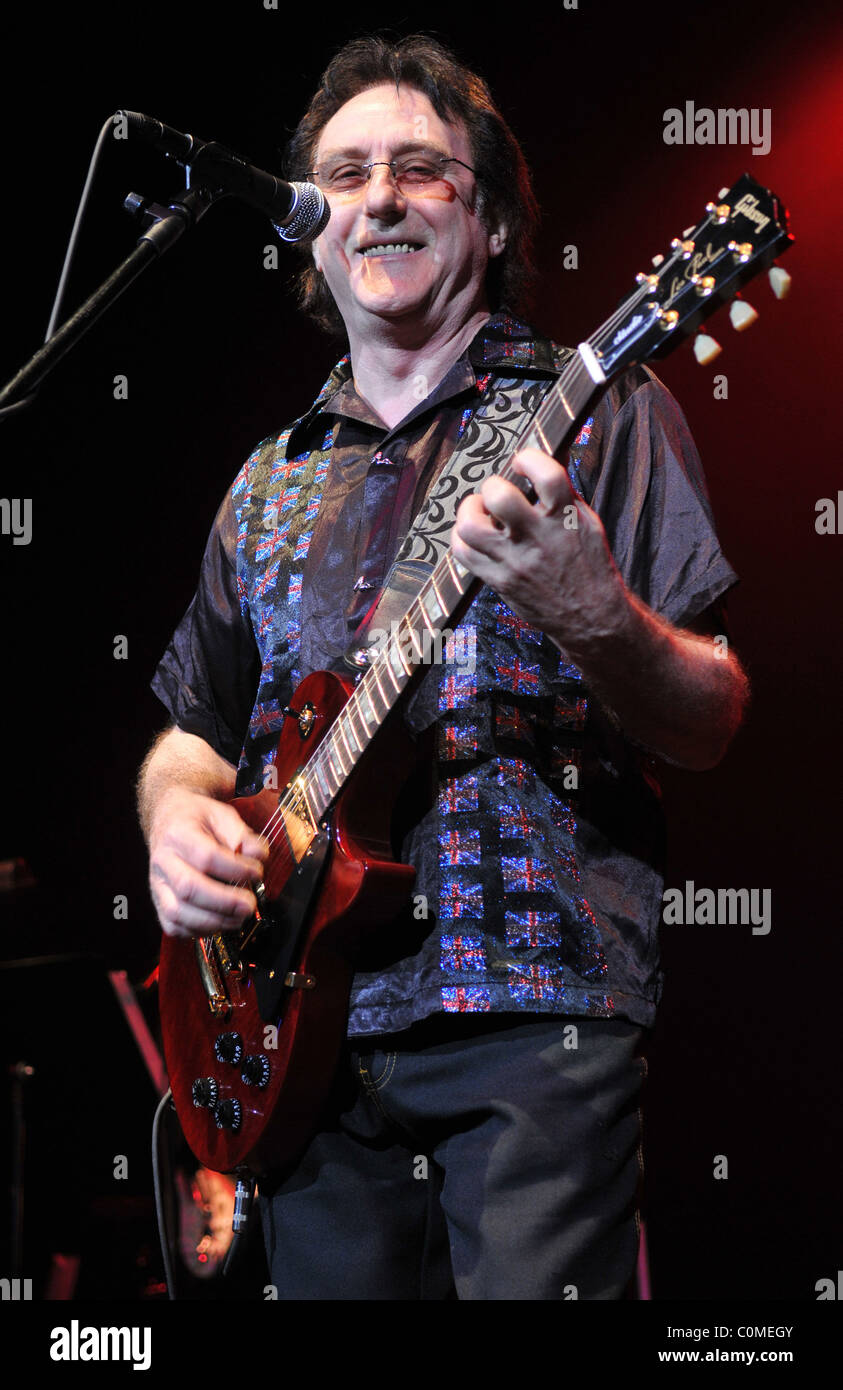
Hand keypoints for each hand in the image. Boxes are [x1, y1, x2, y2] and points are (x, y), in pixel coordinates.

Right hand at [148, 788, 268, 937]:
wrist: (169, 820)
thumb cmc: (198, 820)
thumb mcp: (223, 814)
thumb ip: (244, 836)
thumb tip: (258, 857)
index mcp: (178, 834)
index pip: (206, 856)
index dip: (235, 869)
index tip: (256, 872)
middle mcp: (163, 861)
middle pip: (188, 888)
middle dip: (224, 902)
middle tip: (249, 905)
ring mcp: (157, 884)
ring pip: (177, 913)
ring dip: (214, 921)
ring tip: (239, 918)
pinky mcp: (159, 904)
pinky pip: (174, 927)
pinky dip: (199, 932)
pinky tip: (220, 923)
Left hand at [450, 446, 628, 656]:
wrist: (592, 617)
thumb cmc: (590, 565)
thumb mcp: (586, 522)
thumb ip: (563, 493)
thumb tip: (544, 459)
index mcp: (565, 518)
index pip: (546, 474)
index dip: (528, 458)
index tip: (522, 461)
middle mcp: (538, 538)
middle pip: (499, 497)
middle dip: (492, 486)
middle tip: (496, 492)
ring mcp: (515, 561)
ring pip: (471, 527)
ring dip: (469, 511)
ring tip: (480, 512)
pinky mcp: (500, 581)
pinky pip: (464, 554)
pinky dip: (462, 538)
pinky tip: (475, 535)